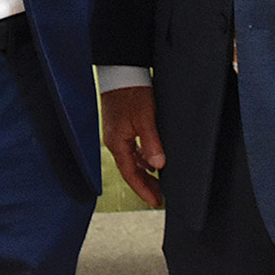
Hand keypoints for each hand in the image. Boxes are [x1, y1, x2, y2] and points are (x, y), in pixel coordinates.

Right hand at [100, 85, 165, 206]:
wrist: (120, 71)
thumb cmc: (131, 92)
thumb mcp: (145, 118)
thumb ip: (151, 142)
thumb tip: (158, 165)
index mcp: (117, 143)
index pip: (130, 175)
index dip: (144, 190)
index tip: (156, 202)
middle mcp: (114, 141)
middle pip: (130, 170)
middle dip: (145, 185)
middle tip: (160, 197)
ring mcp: (116, 134)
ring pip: (131, 161)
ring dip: (144, 173)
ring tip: (159, 182)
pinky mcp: (120, 126)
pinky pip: (130, 150)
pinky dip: (142, 159)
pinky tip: (151, 161)